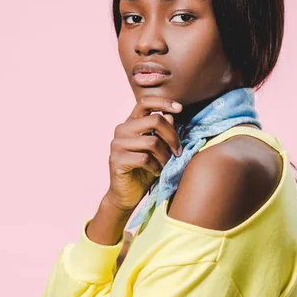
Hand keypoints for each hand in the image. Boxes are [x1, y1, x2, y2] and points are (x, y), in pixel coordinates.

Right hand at [105, 96, 182, 211]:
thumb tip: (170, 115)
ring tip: (166, 165)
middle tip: (178, 152)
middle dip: (172, 136)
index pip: (145, 102)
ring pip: (152, 141)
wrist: (127, 195)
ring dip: (165, 156)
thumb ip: (163, 132)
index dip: (163, 102)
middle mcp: (122, 130)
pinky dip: (155, 167)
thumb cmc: (145, 170)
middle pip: (154, 120)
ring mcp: (117, 144)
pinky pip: (145, 158)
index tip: (180, 109)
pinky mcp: (116, 160)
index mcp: (131, 123)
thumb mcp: (159, 149)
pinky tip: (156, 172)